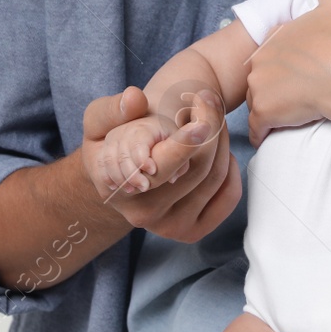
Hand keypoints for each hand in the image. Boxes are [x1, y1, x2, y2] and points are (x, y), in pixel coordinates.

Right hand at [79, 86, 241, 242]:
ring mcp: (170, 227)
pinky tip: (218, 151)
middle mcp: (144, 213)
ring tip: (209, 119)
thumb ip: (112, 108)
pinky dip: (232, 168)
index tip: (203, 123)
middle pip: (197, 167)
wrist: (122, 179)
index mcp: (119, 187)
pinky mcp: (193, 232)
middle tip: (207, 101)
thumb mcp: (98, 122)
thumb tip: (134, 99)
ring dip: (221, 141)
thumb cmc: (112, 144)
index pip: (162, 165)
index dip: (186, 143)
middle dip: (209, 126)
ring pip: (215, 177)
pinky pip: (228, 196)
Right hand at [96, 114, 181, 193]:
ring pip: (110, 159)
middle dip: (132, 173)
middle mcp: (126, 130)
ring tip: (132, 189)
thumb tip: (173, 178)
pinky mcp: (105, 148)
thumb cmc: (168, 137)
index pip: (139, 141)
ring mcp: (113, 139)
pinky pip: (101, 163)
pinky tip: (115, 186)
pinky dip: (107, 176)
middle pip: (123, 153)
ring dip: (120, 177)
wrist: (152, 129)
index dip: (143, 158)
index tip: (153, 170)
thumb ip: (180, 155)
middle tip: (145, 187)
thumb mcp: (178, 141)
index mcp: (146, 127)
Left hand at [246, 0, 330, 145]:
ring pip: (258, 103)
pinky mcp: (265, 114)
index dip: (285, 64)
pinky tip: (280, 129)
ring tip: (294, 111)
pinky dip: (264, 131)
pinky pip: (256, 128)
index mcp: (274, 37)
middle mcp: (260, 61)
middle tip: (299, 95)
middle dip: (275, 88)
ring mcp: (260, 88)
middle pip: (262, 79)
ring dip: (271, 109)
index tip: (301, 73)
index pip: (271, 55)